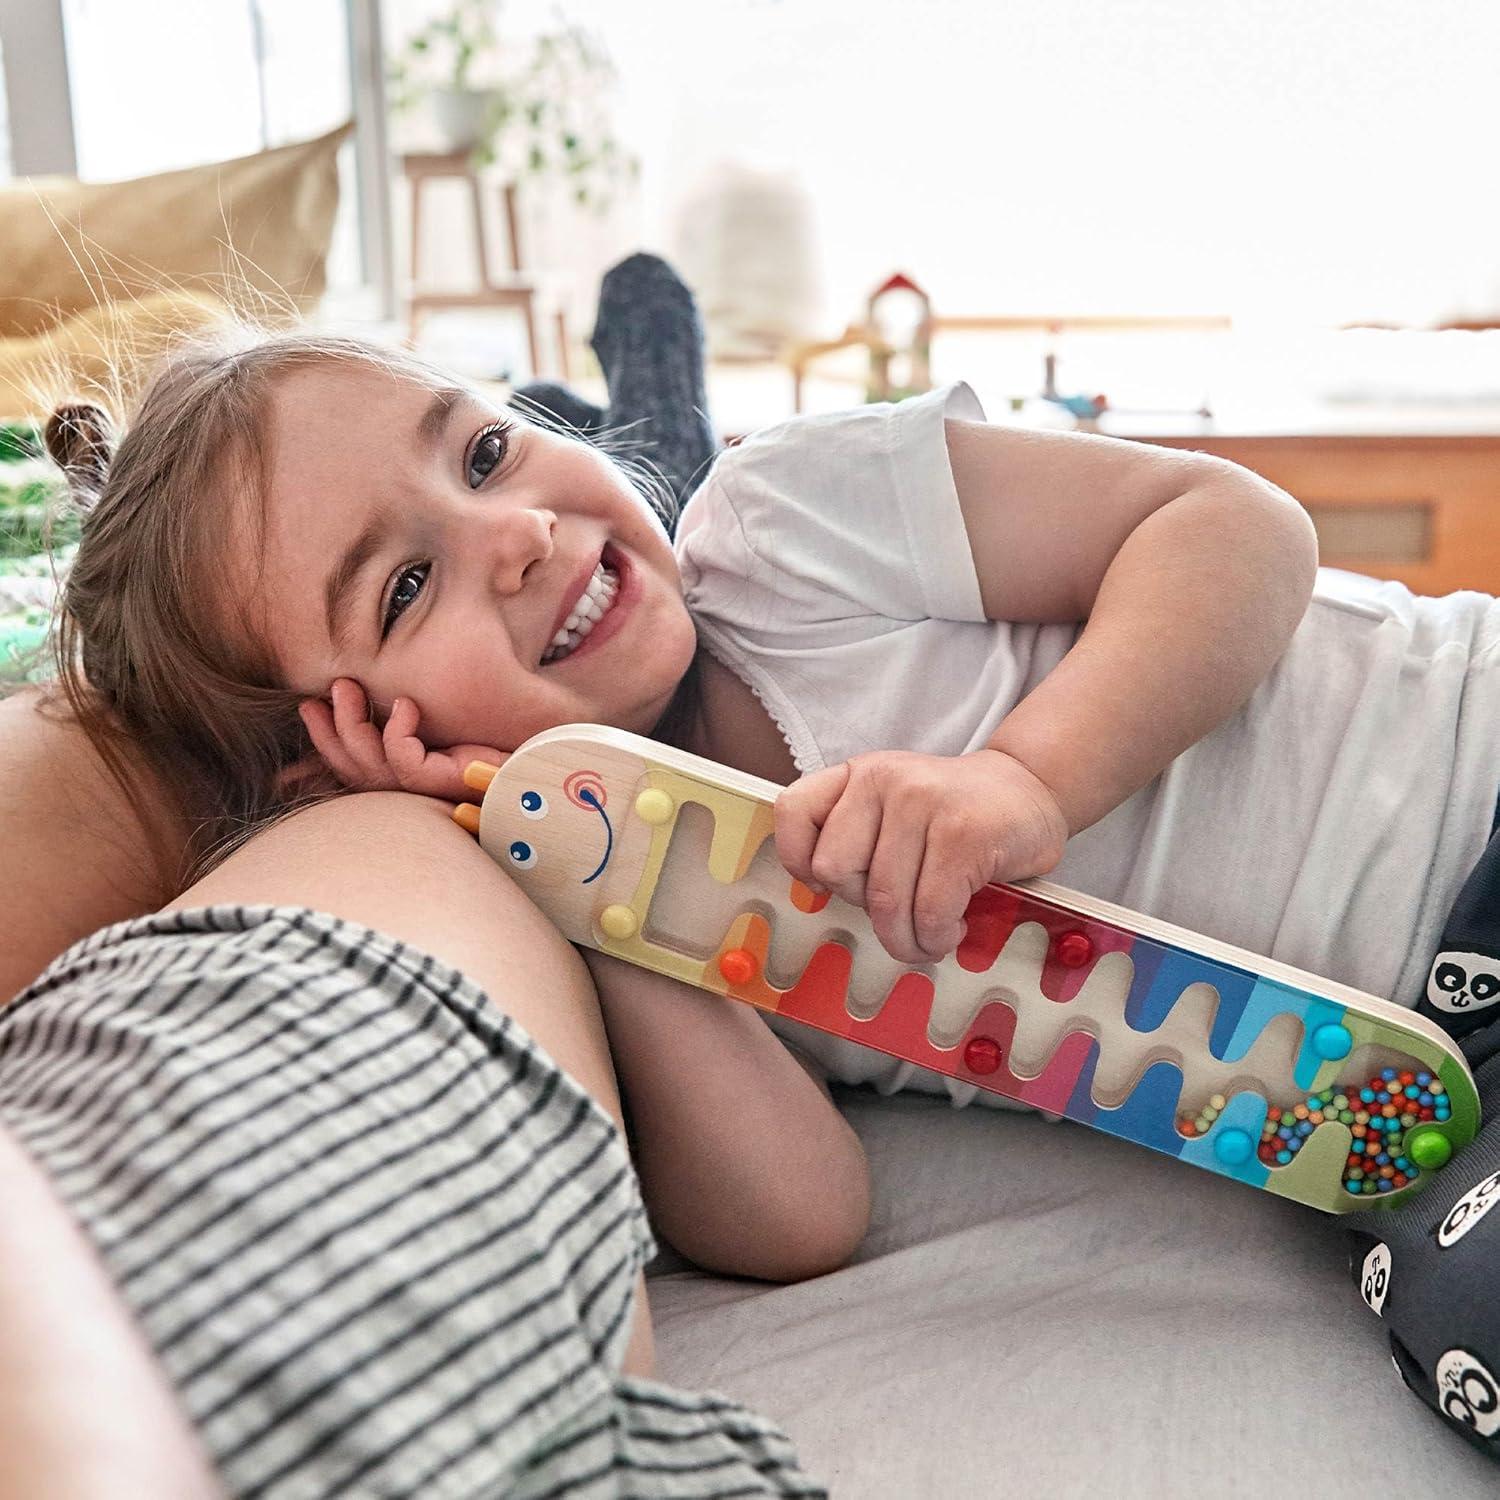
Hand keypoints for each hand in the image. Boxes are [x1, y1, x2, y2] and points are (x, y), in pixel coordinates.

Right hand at [290, 677, 506, 802]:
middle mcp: (403, 789)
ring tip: (347, 686)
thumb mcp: (439, 723)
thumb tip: (381, 693)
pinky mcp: (438, 783)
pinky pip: (403, 759)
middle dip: (328, 729)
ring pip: (368, 761)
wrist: (529, 755)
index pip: (348, 766)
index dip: (323, 741)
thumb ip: (406, 715)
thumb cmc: (488, 740)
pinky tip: (406, 705)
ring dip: (352, 721)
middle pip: (349, 766)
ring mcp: (418, 789)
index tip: (309, 707)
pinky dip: (398, 730)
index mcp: (399, 776)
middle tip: (326, 690)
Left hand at [773, 748, 1068, 965]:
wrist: (1030, 788)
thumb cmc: (954, 812)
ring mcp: (924, 802)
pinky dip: (938, 935)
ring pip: (885, 901)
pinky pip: (930, 911)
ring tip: (928, 936)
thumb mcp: (893, 805)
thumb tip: (819, 895)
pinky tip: (952, 928)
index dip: (799, 859)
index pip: (793, 811)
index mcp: (859, 774)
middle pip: (837, 872)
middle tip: (898, 912)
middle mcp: (884, 780)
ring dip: (907, 938)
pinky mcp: (963, 834)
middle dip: (865, 910)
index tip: (826, 885)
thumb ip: (856, 834)